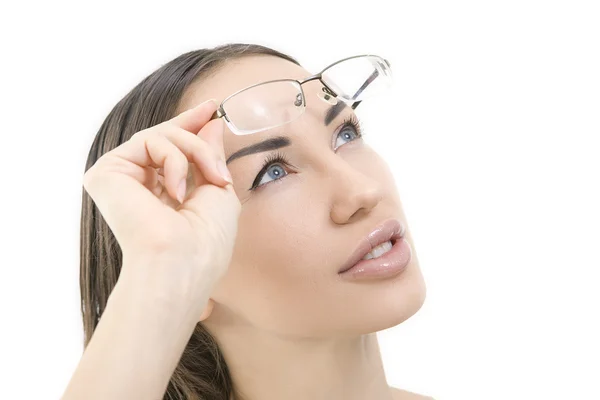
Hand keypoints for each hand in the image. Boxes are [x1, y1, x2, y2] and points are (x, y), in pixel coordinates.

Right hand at [82, 99, 240, 316]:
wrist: (182, 263)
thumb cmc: (206, 241)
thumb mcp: (218, 191)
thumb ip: (209, 156)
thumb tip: (210, 123)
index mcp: (160, 196)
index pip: (170, 153)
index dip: (190, 127)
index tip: (211, 109)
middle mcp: (136, 187)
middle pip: (162, 138)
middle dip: (191, 126)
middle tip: (213, 111)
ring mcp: (120, 179)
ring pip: (161, 136)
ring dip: (195, 151)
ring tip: (212, 180)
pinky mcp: (106, 173)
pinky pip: (149, 141)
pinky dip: (175, 159)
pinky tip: (177, 191)